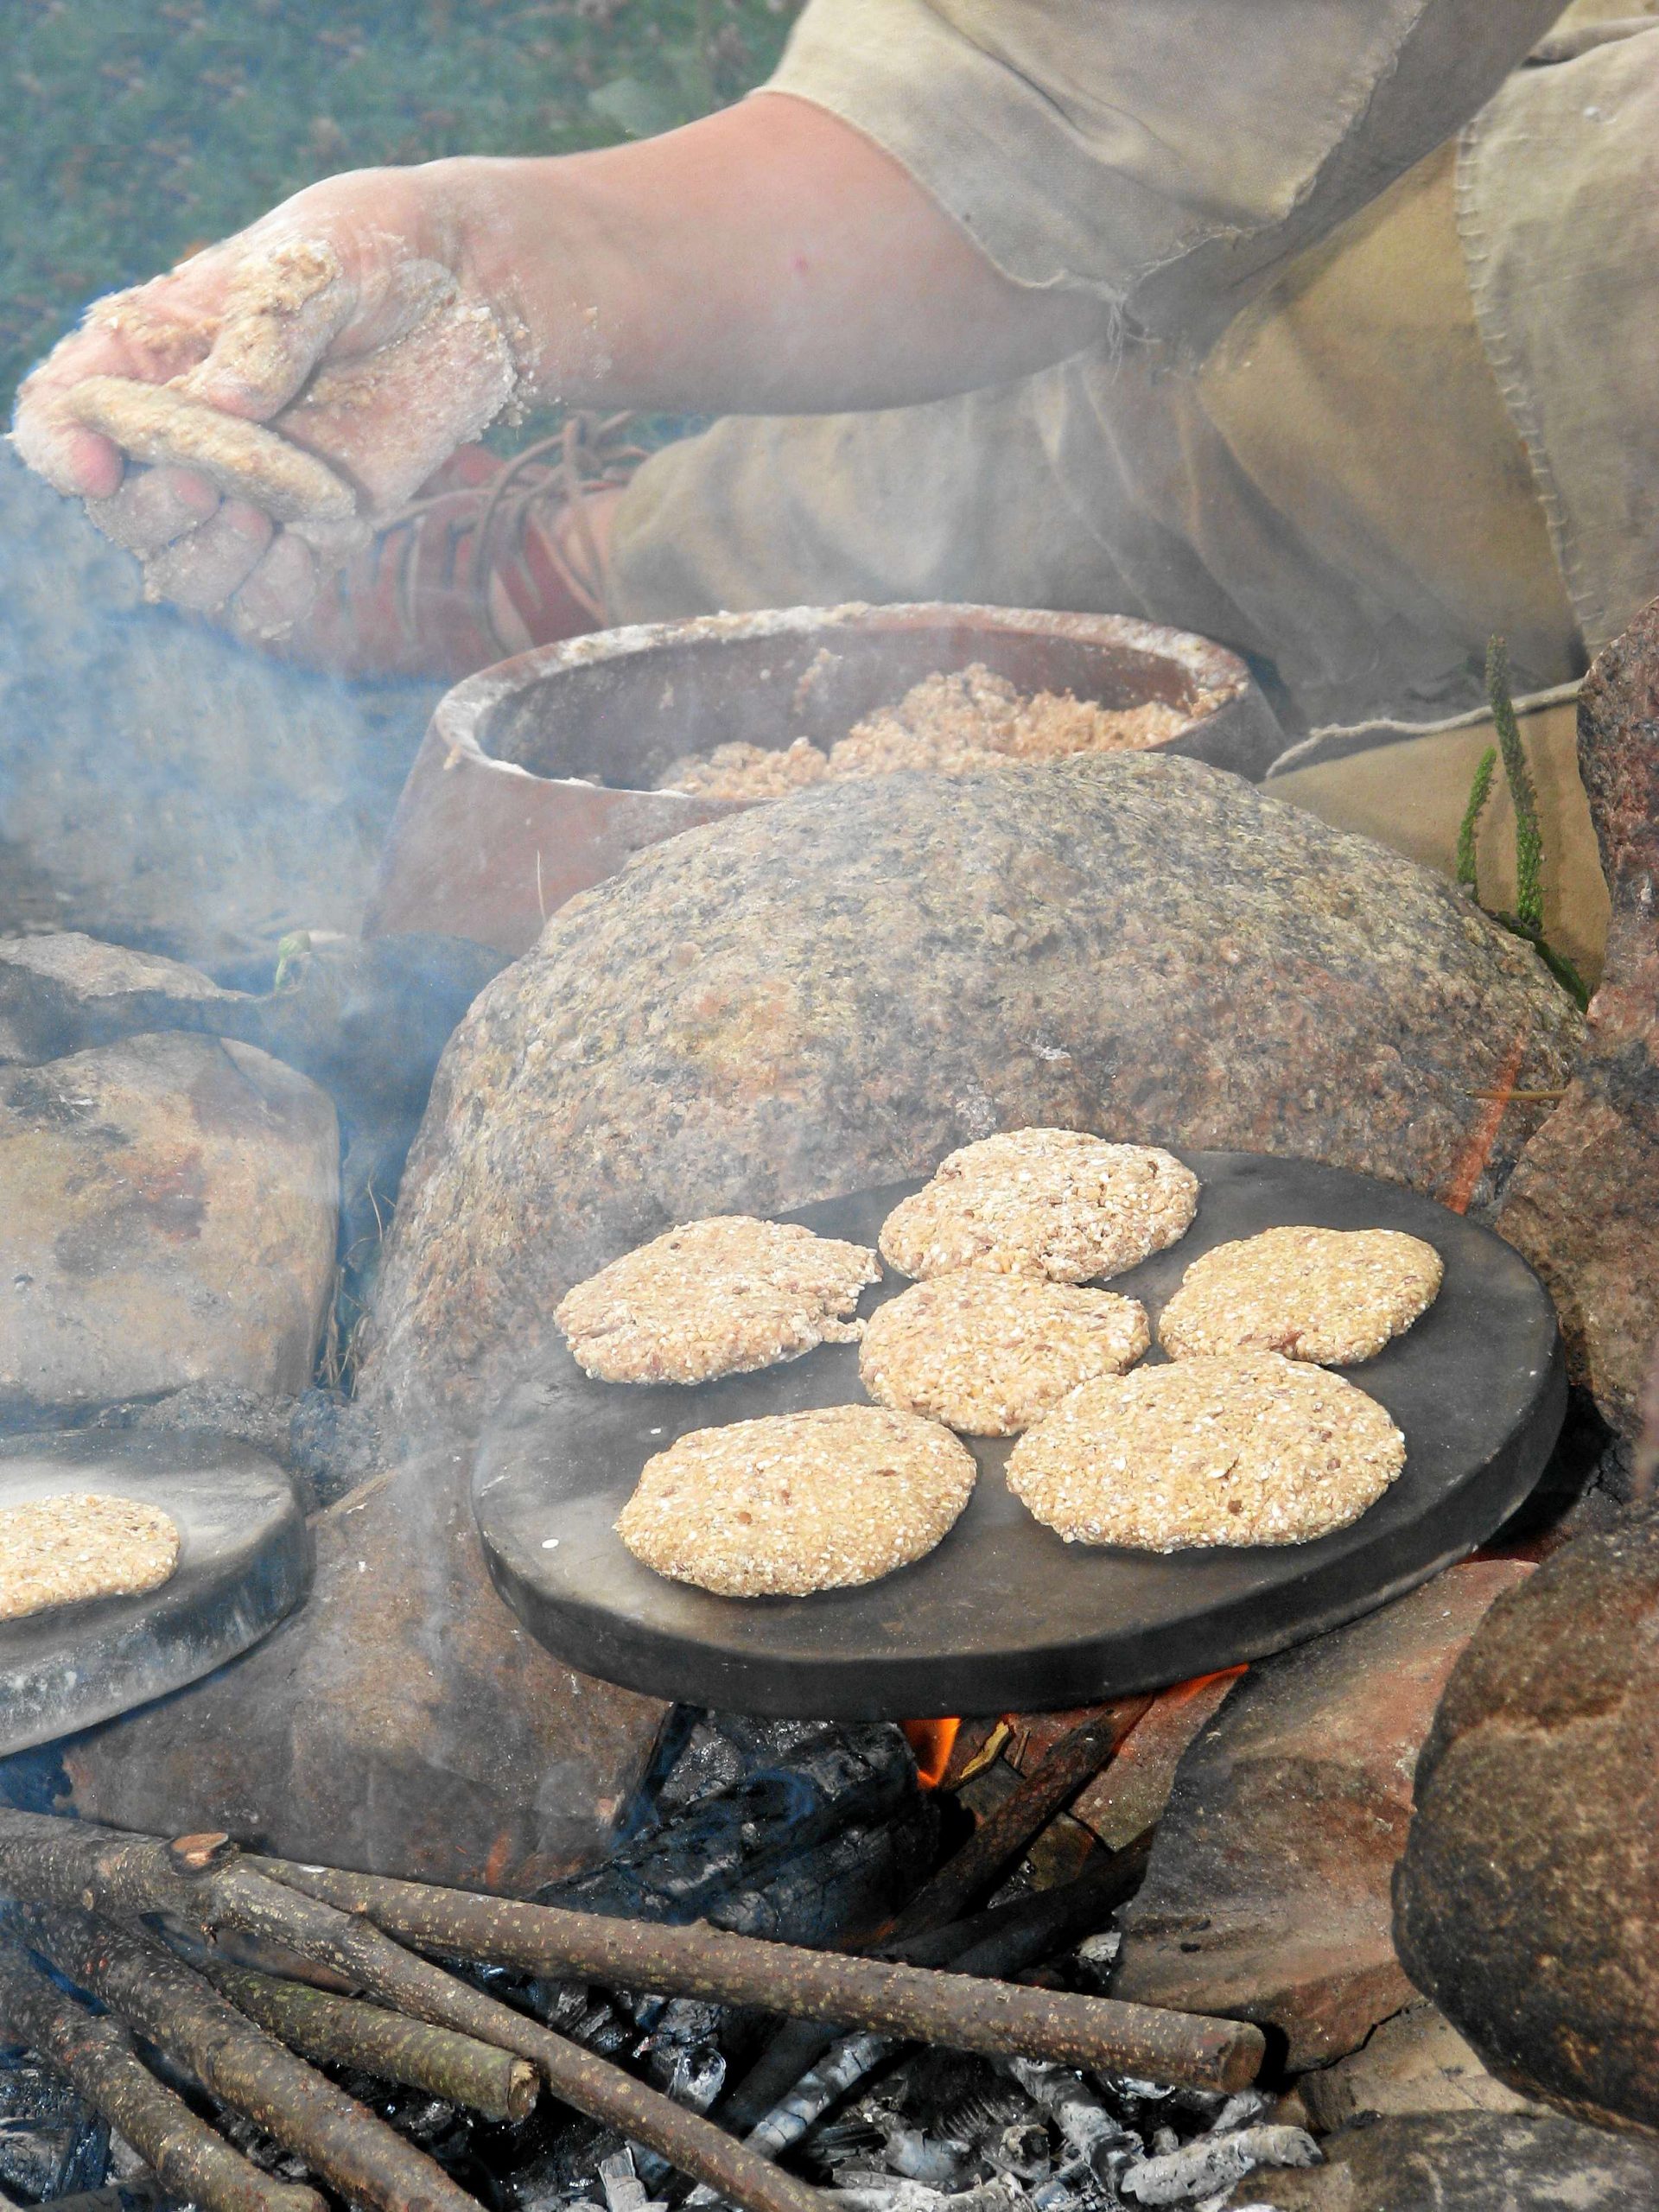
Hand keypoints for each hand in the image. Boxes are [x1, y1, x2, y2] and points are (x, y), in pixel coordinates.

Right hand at [12, 166, 523, 635]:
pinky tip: (300, 554)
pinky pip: (268, 598)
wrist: (469, 289)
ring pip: (185, 568)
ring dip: (205, 562)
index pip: (64, 410)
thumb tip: (220, 403)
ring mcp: (249, 488)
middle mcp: (186, 430)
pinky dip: (270, 594)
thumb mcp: (315, 257)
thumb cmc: (373, 249)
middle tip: (207, 486)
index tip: (97, 467)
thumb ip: (268, 323)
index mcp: (150, 349)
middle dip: (148, 512)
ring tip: (257, 518)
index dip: (61, 447)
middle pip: (121, 507)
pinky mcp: (315, 529)